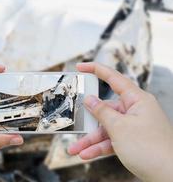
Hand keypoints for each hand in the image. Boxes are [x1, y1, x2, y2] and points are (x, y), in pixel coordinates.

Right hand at [68, 63, 172, 181]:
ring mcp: (133, 126)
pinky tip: (87, 154)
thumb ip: (102, 112)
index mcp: (137, 100)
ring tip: (76, 149)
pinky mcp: (131, 140)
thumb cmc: (150, 149)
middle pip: (105, 110)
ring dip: (91, 140)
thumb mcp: (119, 127)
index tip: (81, 66)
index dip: (96, 70)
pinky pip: (111, 140)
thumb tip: (90, 100)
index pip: (114, 78)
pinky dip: (99, 147)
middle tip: (74, 124)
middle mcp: (135, 110)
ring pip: (106, 128)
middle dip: (89, 122)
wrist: (169, 177)